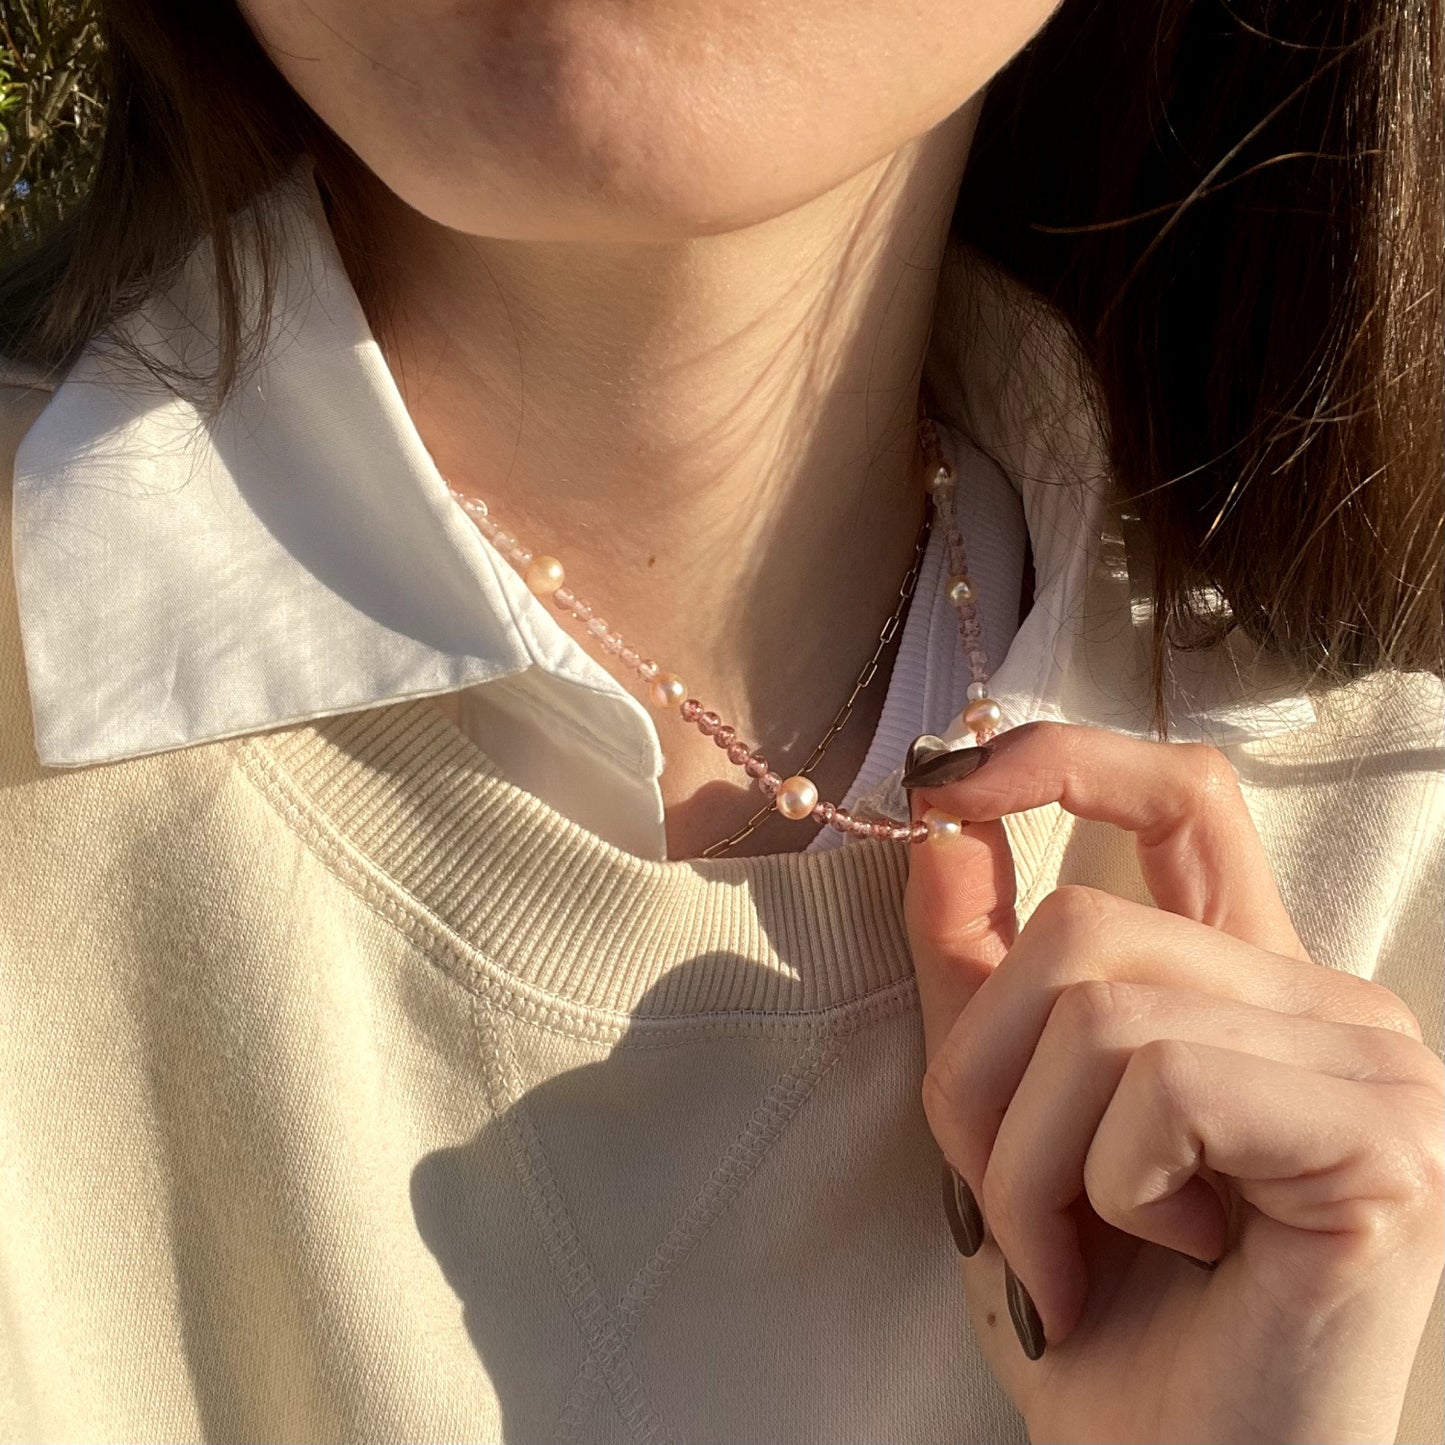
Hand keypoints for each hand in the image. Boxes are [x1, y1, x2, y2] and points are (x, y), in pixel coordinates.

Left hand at [902, 721, 1443, 1443]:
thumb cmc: (1099, 1309)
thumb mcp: (1007, 1113)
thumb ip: (978, 965)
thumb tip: (941, 818)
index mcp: (1250, 985)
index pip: (1184, 795)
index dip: (1064, 761)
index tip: (950, 786)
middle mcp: (1332, 1005)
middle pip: (1082, 925)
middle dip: (984, 1071)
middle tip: (1012, 1195)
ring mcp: (1374, 1066)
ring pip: (1100, 1006)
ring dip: (1030, 1154)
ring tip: (1073, 1247)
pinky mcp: (1384, 1141)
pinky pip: (1158, 1088)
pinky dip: (1097, 1191)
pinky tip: (1156, 1260)